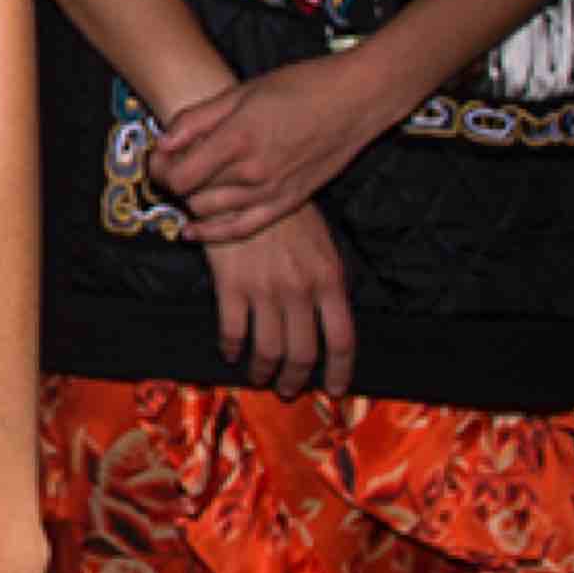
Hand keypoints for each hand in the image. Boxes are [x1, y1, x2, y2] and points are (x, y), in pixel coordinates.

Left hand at [153, 56, 399, 246]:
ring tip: (188, 185)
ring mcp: (272, 191)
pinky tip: (194, 230)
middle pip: (191, 195)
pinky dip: (214, 232)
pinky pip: (243, 229)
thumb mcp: (240, 91)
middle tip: (171, 168)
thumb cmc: (300, 86)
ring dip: (192, 202)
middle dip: (173, 183)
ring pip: (212, 213)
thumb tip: (162, 144)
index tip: (158, 160)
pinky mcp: (289, 202)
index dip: (159, 171)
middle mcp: (252, 172)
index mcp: (237, 139)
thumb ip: (196, 119)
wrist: (356, 99)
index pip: (179, 175)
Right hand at [208, 203, 356, 394]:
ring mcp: (265, 289)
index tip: (333, 389)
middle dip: (296, 379)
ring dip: (264, 371)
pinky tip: (231, 352)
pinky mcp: (231, 285)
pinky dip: (232, 348)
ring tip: (259, 376)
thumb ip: (327, 284)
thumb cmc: (285, 213)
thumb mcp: (322, 245)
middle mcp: (300, 290)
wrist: (242, 183)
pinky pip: (233, 331)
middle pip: (303, 353)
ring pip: (268, 350)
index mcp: (329, 279)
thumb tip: (328, 324)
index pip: (342, 340)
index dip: (339, 371)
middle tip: (289, 388)